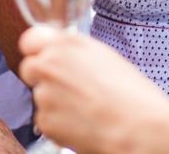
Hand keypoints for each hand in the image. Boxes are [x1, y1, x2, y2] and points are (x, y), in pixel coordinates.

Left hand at [18, 27, 168, 152]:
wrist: (139, 128)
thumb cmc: (132, 95)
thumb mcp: (105, 57)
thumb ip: (76, 52)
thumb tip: (65, 55)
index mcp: (66, 45)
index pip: (30, 40)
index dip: (37, 52)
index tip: (43, 59)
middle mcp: (50, 65)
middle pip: (29, 68)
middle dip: (42, 79)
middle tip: (67, 90)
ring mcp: (44, 93)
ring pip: (40, 96)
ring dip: (55, 104)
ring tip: (85, 110)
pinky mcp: (45, 120)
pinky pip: (45, 121)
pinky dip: (59, 125)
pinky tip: (82, 124)